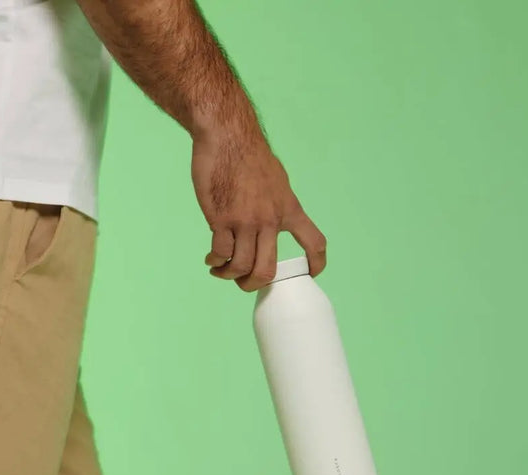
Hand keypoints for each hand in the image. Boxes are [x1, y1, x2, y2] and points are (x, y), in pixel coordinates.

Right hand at [191, 124, 326, 290]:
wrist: (228, 137)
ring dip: (228, 275)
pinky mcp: (221, 219)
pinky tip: (212, 258)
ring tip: (220, 270)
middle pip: (267, 269)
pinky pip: (220, 253)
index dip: (316, 263)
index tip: (311, 274)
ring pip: (241, 266)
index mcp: (289, 209)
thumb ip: (275, 205)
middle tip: (243, 282)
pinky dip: (215, 261)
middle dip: (253, 283)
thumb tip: (265, 226)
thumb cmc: (248, 155)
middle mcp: (270, 220)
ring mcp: (245, 221)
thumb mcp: (276, 180)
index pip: (314, 242)